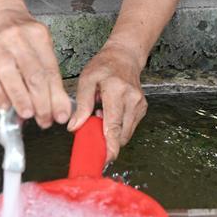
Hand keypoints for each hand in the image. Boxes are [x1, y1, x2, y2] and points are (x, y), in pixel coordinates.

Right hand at [0, 7, 71, 128]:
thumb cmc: (23, 37)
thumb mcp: (42, 47)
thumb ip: (49, 77)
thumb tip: (58, 108)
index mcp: (39, 37)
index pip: (50, 70)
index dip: (56, 96)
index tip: (61, 115)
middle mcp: (19, 39)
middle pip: (33, 74)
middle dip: (41, 102)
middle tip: (44, 120)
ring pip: (11, 76)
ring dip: (21, 100)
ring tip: (28, 115)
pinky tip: (5, 107)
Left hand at [67, 43, 147, 161]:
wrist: (124, 57)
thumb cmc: (103, 66)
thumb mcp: (86, 81)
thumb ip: (82, 105)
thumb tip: (75, 127)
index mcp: (116, 91)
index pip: (113, 124)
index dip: (110, 145)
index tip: (106, 159)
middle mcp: (132, 99)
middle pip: (121, 133)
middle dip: (107, 140)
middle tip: (94, 129)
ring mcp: (140, 104)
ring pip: (126, 133)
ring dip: (112, 132)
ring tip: (102, 115)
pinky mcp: (142, 108)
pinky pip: (129, 127)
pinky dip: (118, 127)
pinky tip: (111, 113)